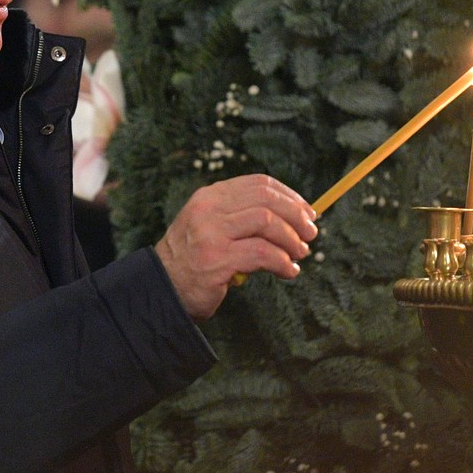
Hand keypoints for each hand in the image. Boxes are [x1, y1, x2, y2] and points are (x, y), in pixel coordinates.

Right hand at [154, 175, 316, 318]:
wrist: (161, 289)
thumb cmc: (193, 261)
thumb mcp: (210, 227)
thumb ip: (240, 218)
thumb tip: (292, 217)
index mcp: (210, 197)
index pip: (258, 184)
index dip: (289, 196)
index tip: (307, 212)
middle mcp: (209, 209)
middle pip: (266, 200)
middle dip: (296, 216)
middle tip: (310, 235)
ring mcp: (211, 233)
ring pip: (267, 222)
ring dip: (291, 240)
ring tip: (299, 255)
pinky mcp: (217, 259)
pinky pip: (263, 254)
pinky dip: (283, 263)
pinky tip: (288, 272)